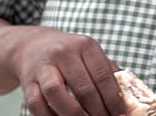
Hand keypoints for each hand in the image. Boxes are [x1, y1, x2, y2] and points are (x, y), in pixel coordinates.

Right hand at [8, 26, 125, 115]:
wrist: (33, 46)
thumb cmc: (69, 54)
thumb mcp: (89, 54)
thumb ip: (107, 71)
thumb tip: (126, 97)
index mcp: (86, 45)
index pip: (103, 75)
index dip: (113, 99)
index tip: (120, 114)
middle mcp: (65, 53)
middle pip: (83, 88)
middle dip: (97, 111)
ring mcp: (44, 67)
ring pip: (57, 95)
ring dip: (74, 115)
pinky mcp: (28, 81)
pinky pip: (37, 104)